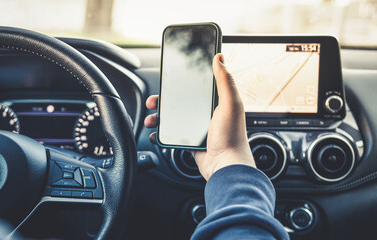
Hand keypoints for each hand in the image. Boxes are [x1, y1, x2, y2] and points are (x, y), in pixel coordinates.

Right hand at [145, 53, 254, 179]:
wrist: (225, 166)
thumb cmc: (232, 136)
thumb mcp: (230, 104)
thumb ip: (225, 81)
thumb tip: (219, 57)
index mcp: (215, 101)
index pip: (195, 86)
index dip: (180, 81)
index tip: (167, 78)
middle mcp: (205, 113)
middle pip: (179, 101)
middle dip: (163, 100)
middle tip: (153, 101)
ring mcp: (197, 127)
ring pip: (172, 117)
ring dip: (158, 117)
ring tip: (151, 119)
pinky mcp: (190, 141)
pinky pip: (171, 134)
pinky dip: (161, 134)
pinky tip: (155, 133)